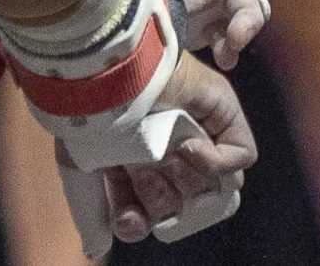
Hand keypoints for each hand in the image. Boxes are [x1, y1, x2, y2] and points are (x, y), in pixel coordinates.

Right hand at [59, 49, 256, 251]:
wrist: (114, 71)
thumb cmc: (90, 113)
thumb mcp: (79, 165)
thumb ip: (90, 211)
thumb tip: (99, 251)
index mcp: (133, 160)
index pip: (144, 210)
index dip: (138, 220)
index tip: (129, 218)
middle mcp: (167, 149)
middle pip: (176, 202)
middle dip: (156, 196)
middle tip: (140, 171)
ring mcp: (199, 132)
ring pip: (207, 185)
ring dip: (184, 180)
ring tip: (161, 155)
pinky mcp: (225, 116)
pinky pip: (240, 158)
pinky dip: (217, 163)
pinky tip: (189, 149)